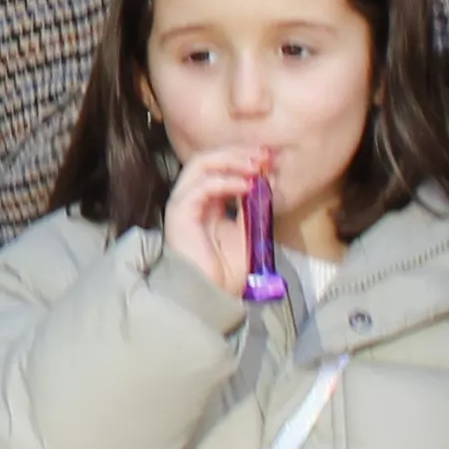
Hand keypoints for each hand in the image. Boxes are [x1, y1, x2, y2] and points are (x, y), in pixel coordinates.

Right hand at [164, 143, 273, 307]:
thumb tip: (265, 182)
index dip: (243, 158)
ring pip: (200, 164)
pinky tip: (246, 186)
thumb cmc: (225, 271)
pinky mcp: (179, 212)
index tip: (269, 159)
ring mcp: (183, 203)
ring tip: (256, 165)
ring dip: (231, 160)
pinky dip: (225, 181)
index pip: (219, 167)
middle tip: (264, 154)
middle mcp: (191, 198)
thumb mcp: (247, 231)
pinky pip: (201, 186)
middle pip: (209, 159)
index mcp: (206, 202)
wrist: (210, 296)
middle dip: (238, 152)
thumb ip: (251, 207)